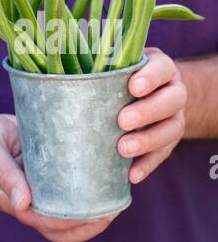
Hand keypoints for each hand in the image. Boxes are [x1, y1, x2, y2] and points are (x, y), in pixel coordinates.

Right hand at [0, 111, 116, 241]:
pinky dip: (84, 189)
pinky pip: (66, 186)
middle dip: (90, 223)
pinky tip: (102, 176)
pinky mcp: (45, 169)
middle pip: (61, 226)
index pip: (47, 224)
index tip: (100, 215)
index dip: (74, 225)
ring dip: (90, 212)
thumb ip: (4, 176)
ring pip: (66, 210)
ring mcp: (38, 185)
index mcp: (14, 201)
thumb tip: (23, 204)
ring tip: (115, 198)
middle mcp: (30, 198)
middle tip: (115, 207)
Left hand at [118, 47, 186, 183]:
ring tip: (123, 149)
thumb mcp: (121, 65)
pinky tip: (132, 175)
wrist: (155, 93)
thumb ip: (105, 67)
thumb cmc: (126, 76)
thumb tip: (66, 74)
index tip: (133, 87)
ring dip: (148, 141)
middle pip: (171, 100)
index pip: (162, 68)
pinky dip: (147, 165)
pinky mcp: (171, 140)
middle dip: (147, 111)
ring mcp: (176, 116)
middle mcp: (174, 91)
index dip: (151, 77)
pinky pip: (163, 154)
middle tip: (122, 121)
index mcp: (162, 68)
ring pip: (171, 129)